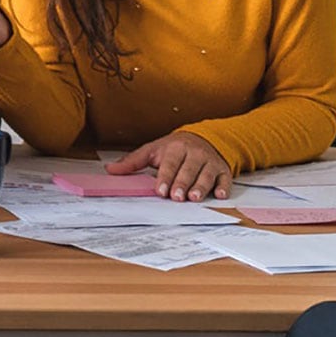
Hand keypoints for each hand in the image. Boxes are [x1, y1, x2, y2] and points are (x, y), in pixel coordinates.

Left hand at [109, 132, 232, 201]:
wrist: (204, 138)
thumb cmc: (174, 148)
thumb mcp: (153, 151)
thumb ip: (133, 162)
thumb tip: (110, 170)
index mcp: (175, 147)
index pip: (169, 163)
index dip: (165, 177)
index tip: (160, 190)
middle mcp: (194, 153)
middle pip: (188, 170)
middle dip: (182, 183)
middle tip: (176, 197)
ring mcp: (210, 162)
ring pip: (206, 175)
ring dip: (201, 186)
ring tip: (194, 197)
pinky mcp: (223, 170)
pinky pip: (225, 179)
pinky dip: (224, 187)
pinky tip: (220, 195)